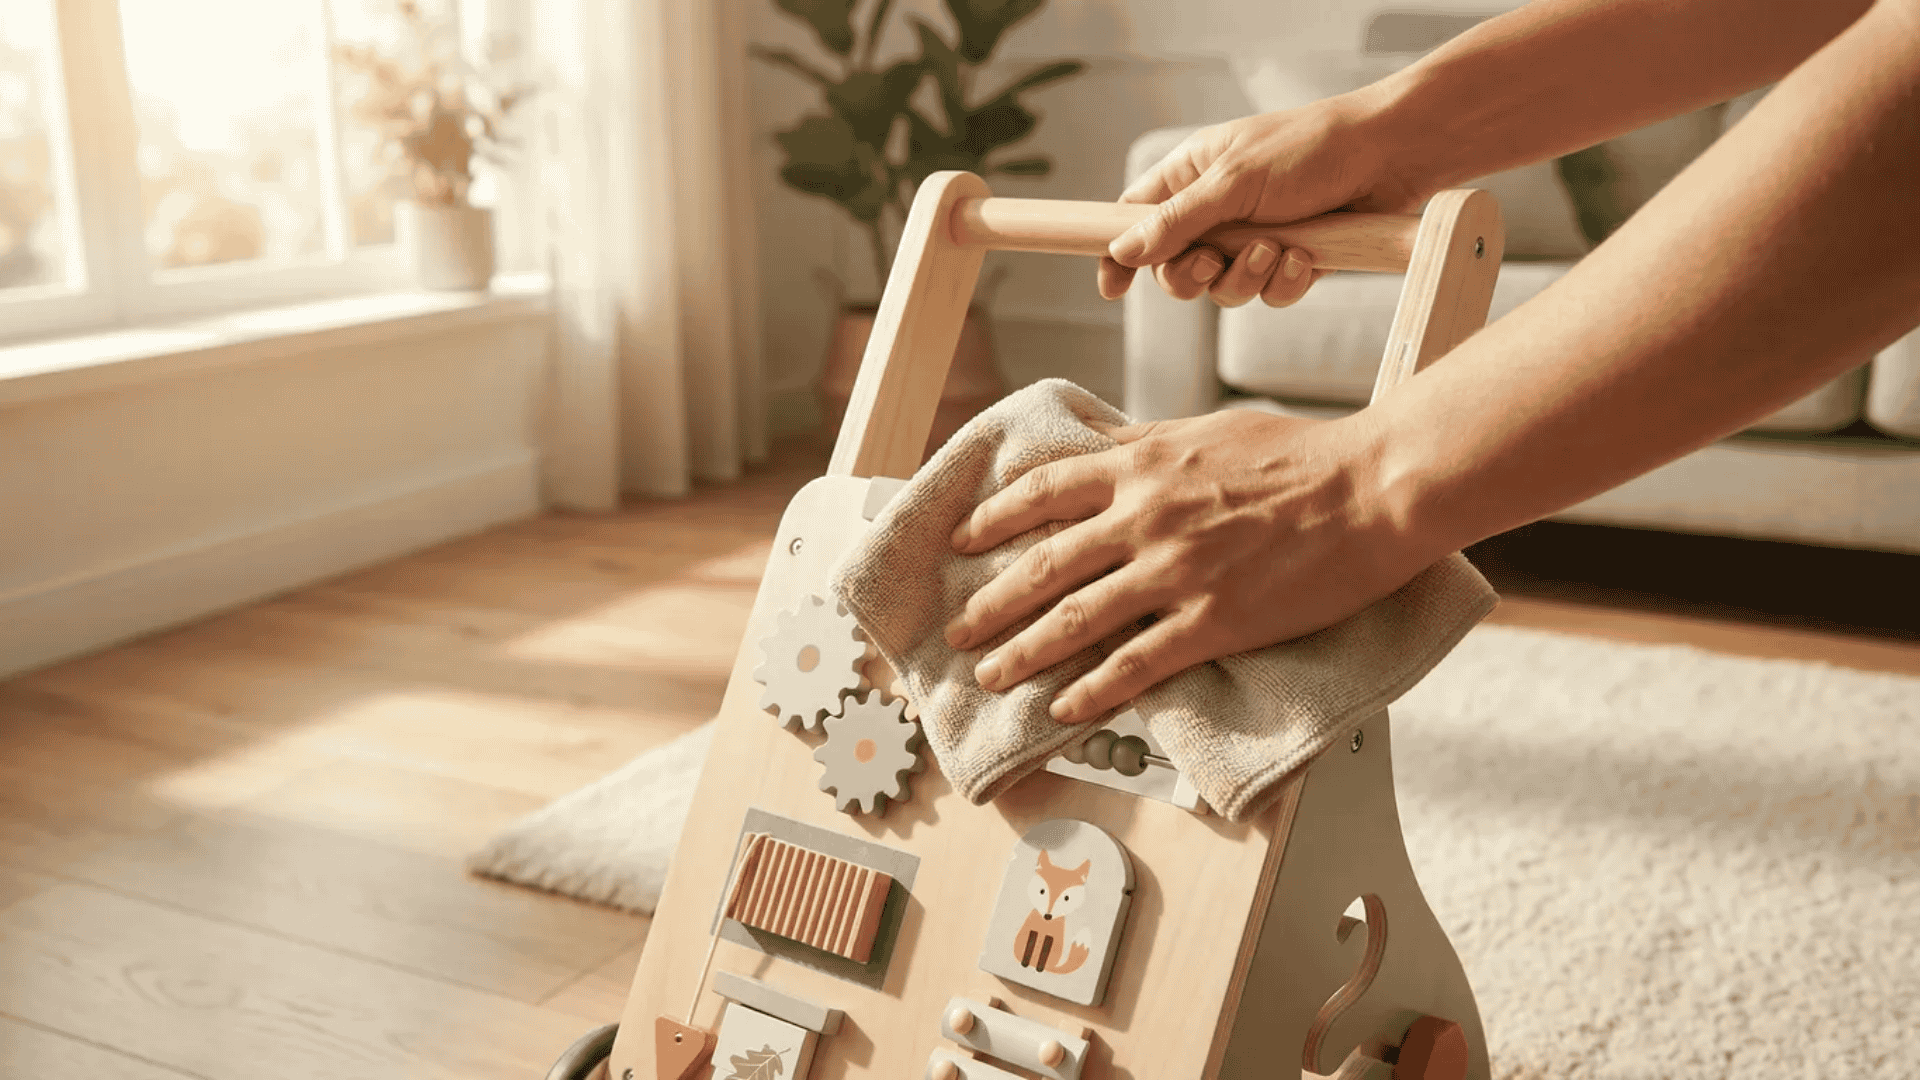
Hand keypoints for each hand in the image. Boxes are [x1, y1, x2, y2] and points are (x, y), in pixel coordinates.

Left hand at [941, 409, 1433, 723]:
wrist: (1370, 489)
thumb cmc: (1301, 454)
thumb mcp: (1208, 430)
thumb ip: (1147, 444)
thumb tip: (1100, 444)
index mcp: (1142, 466)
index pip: (1044, 491)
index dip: (994, 518)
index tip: (963, 540)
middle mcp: (1144, 517)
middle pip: (1044, 564)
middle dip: (992, 602)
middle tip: (959, 629)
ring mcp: (1175, 572)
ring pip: (1076, 618)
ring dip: (1024, 652)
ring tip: (992, 676)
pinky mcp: (1213, 621)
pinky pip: (1135, 664)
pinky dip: (1092, 690)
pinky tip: (1064, 708)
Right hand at [1098, 93, 1425, 307]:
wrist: (1392, 156)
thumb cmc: (1311, 148)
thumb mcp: (1233, 181)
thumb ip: (1177, 221)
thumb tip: (1124, 249)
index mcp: (1191, 177)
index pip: (1134, 220)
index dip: (1119, 254)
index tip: (1113, 287)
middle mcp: (1217, 211)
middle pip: (1175, 270)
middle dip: (1195, 275)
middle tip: (1218, 260)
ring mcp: (1254, 238)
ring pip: (1224, 290)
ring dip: (1248, 277)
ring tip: (1278, 248)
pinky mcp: (1291, 261)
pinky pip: (1269, 295)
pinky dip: (1286, 282)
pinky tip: (1308, 257)